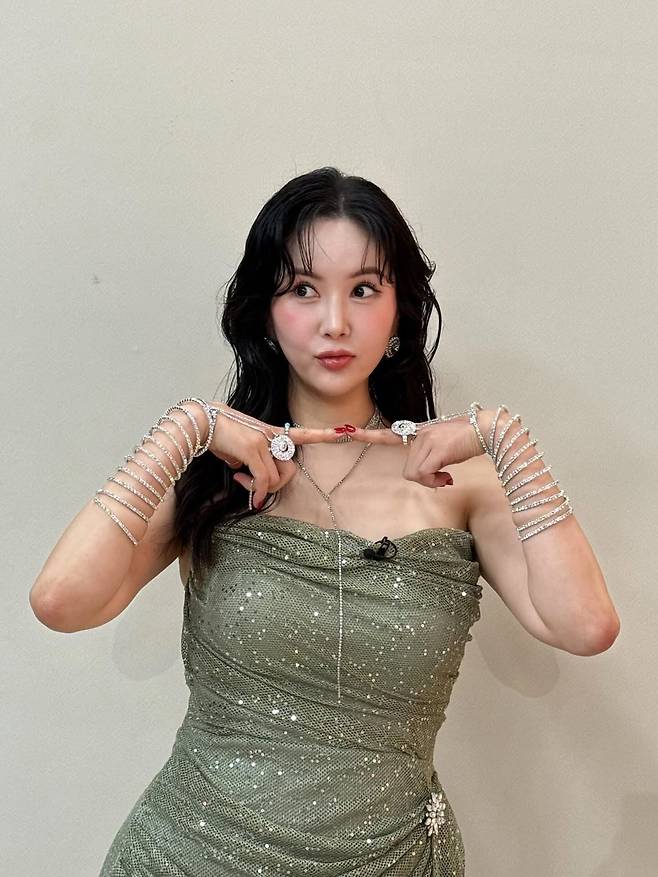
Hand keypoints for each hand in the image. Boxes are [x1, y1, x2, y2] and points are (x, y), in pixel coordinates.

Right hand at [204, 402, 347, 507]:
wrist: (201, 421)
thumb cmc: (217, 433)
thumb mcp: (238, 447)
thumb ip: (249, 457)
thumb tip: (245, 470)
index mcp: (273, 432)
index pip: (307, 434)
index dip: (328, 435)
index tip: (351, 433)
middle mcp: (273, 436)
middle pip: (290, 469)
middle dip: (277, 486)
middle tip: (255, 488)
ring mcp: (264, 441)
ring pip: (277, 478)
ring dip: (261, 489)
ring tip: (241, 482)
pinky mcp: (253, 449)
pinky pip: (264, 480)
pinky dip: (258, 493)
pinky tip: (251, 497)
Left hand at [346, 414, 486, 488]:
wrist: (487, 429)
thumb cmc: (468, 440)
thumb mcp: (443, 450)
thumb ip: (430, 460)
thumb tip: (431, 478)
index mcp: (416, 432)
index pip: (382, 434)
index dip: (358, 434)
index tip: (334, 431)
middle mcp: (416, 433)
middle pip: (407, 470)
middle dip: (424, 478)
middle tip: (443, 474)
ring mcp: (423, 439)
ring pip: (413, 475)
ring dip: (432, 479)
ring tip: (449, 471)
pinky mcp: (433, 448)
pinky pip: (423, 475)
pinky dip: (435, 480)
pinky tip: (450, 475)